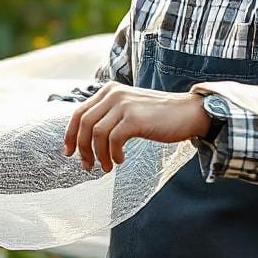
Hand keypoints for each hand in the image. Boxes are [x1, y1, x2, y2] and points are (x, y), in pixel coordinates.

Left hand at [63, 83, 209, 171]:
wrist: (188, 113)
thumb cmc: (158, 116)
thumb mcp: (129, 109)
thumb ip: (109, 116)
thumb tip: (85, 138)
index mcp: (109, 91)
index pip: (79, 112)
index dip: (70, 134)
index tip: (69, 152)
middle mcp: (113, 94)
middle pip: (84, 123)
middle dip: (81, 148)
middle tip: (87, 165)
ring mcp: (124, 105)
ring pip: (96, 133)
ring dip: (98, 155)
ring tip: (106, 167)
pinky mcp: (135, 118)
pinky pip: (113, 140)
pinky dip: (113, 154)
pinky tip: (120, 160)